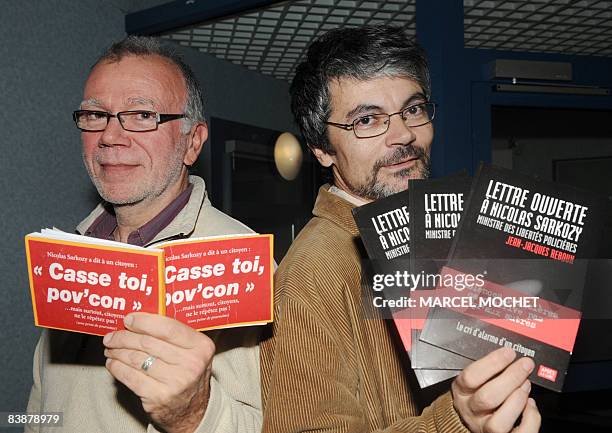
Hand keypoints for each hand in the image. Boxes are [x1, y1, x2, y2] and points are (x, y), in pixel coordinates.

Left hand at [103, 313, 214, 432]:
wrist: (193, 410)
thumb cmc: (188, 373)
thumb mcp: (193, 351)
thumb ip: (175, 334)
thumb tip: (140, 318)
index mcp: (201, 346)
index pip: (168, 328)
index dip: (144, 321)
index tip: (129, 319)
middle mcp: (190, 364)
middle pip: (148, 343)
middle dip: (124, 337)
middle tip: (112, 335)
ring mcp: (174, 382)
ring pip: (136, 359)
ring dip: (118, 352)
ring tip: (111, 348)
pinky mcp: (158, 397)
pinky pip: (130, 377)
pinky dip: (117, 368)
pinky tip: (112, 363)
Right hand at [452, 347, 540, 432]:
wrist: (471, 421)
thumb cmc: (477, 393)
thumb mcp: (475, 379)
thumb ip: (488, 369)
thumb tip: (509, 355)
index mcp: (462, 392)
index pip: (471, 377)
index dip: (492, 363)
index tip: (508, 353)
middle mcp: (471, 412)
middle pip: (487, 398)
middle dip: (511, 378)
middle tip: (525, 365)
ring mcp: (485, 428)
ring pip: (499, 422)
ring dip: (517, 399)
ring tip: (526, 384)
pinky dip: (530, 418)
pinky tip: (530, 404)